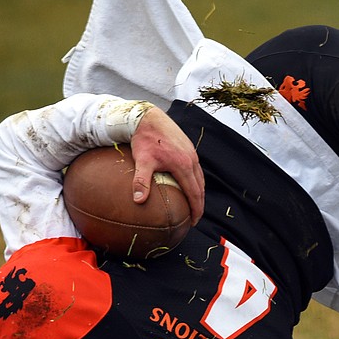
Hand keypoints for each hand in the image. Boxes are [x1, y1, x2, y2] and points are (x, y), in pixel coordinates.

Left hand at [130, 107, 204, 221]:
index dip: (196, 209)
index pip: (194, 193)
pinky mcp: (188, 148)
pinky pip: (196, 169)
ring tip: (193, 204)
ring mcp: (192, 153)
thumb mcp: (142, 160)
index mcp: (183, 165)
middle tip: (194, 217)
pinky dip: (196, 181)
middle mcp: (192, 160)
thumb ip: (141, 181)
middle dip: (199, 204)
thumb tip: (138, 201)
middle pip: (200, 188)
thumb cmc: (144, 139)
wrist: (148, 117)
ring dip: (199, 193)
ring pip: (200, 178)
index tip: (193, 222)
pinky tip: (188, 184)